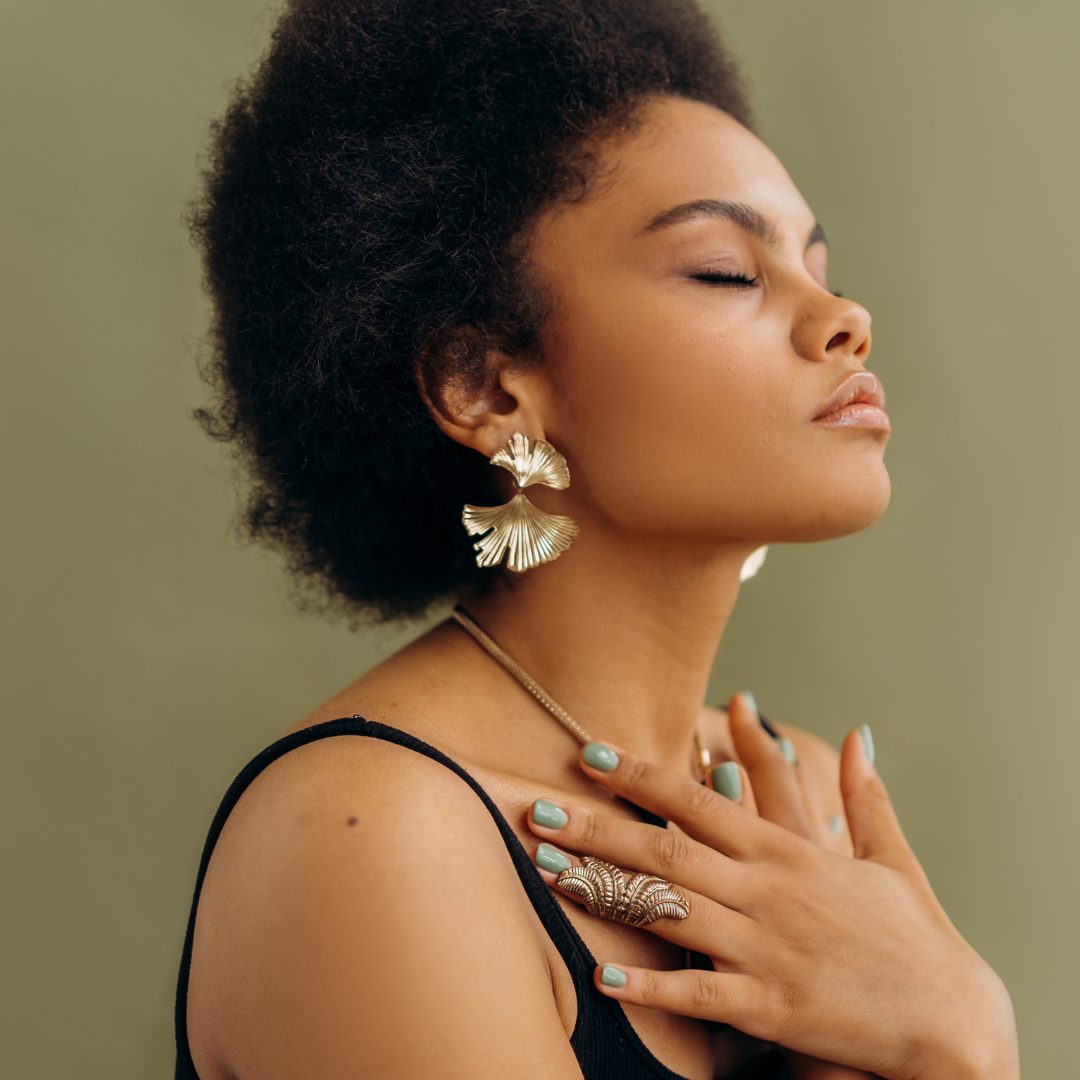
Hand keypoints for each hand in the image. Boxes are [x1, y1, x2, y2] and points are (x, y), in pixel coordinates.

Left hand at [526, 710, 1019, 1079]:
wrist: (952, 1022)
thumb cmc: (916, 938)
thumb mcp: (891, 858)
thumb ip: (867, 795)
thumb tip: (862, 734)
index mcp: (789, 851)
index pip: (699, 801)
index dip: (641, 775)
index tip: (590, 755)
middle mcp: (768, 891)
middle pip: (666, 849)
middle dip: (597, 826)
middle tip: (538, 809)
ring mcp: (766, 948)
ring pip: (670, 909)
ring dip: (604, 888)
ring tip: (549, 871)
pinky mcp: (771, 1007)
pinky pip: (698, 992)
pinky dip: (650, 984)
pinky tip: (602, 972)